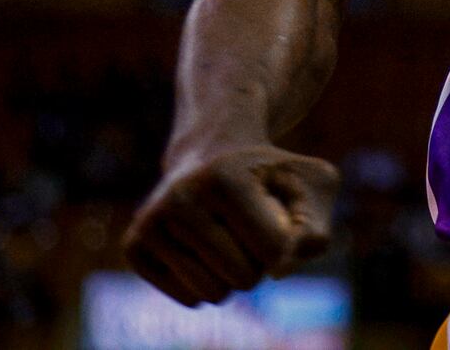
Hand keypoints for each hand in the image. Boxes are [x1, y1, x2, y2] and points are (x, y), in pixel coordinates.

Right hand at [122, 143, 339, 305]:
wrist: (214, 152)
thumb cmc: (272, 175)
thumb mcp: (313, 183)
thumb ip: (315, 227)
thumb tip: (280, 269)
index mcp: (225, 177)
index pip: (273, 251)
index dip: (286, 244)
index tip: (276, 213)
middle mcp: (181, 198)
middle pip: (243, 277)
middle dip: (258, 262)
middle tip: (249, 225)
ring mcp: (151, 221)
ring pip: (213, 292)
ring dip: (232, 274)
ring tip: (228, 234)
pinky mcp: (134, 246)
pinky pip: (188, 297)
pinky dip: (207, 281)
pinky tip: (204, 246)